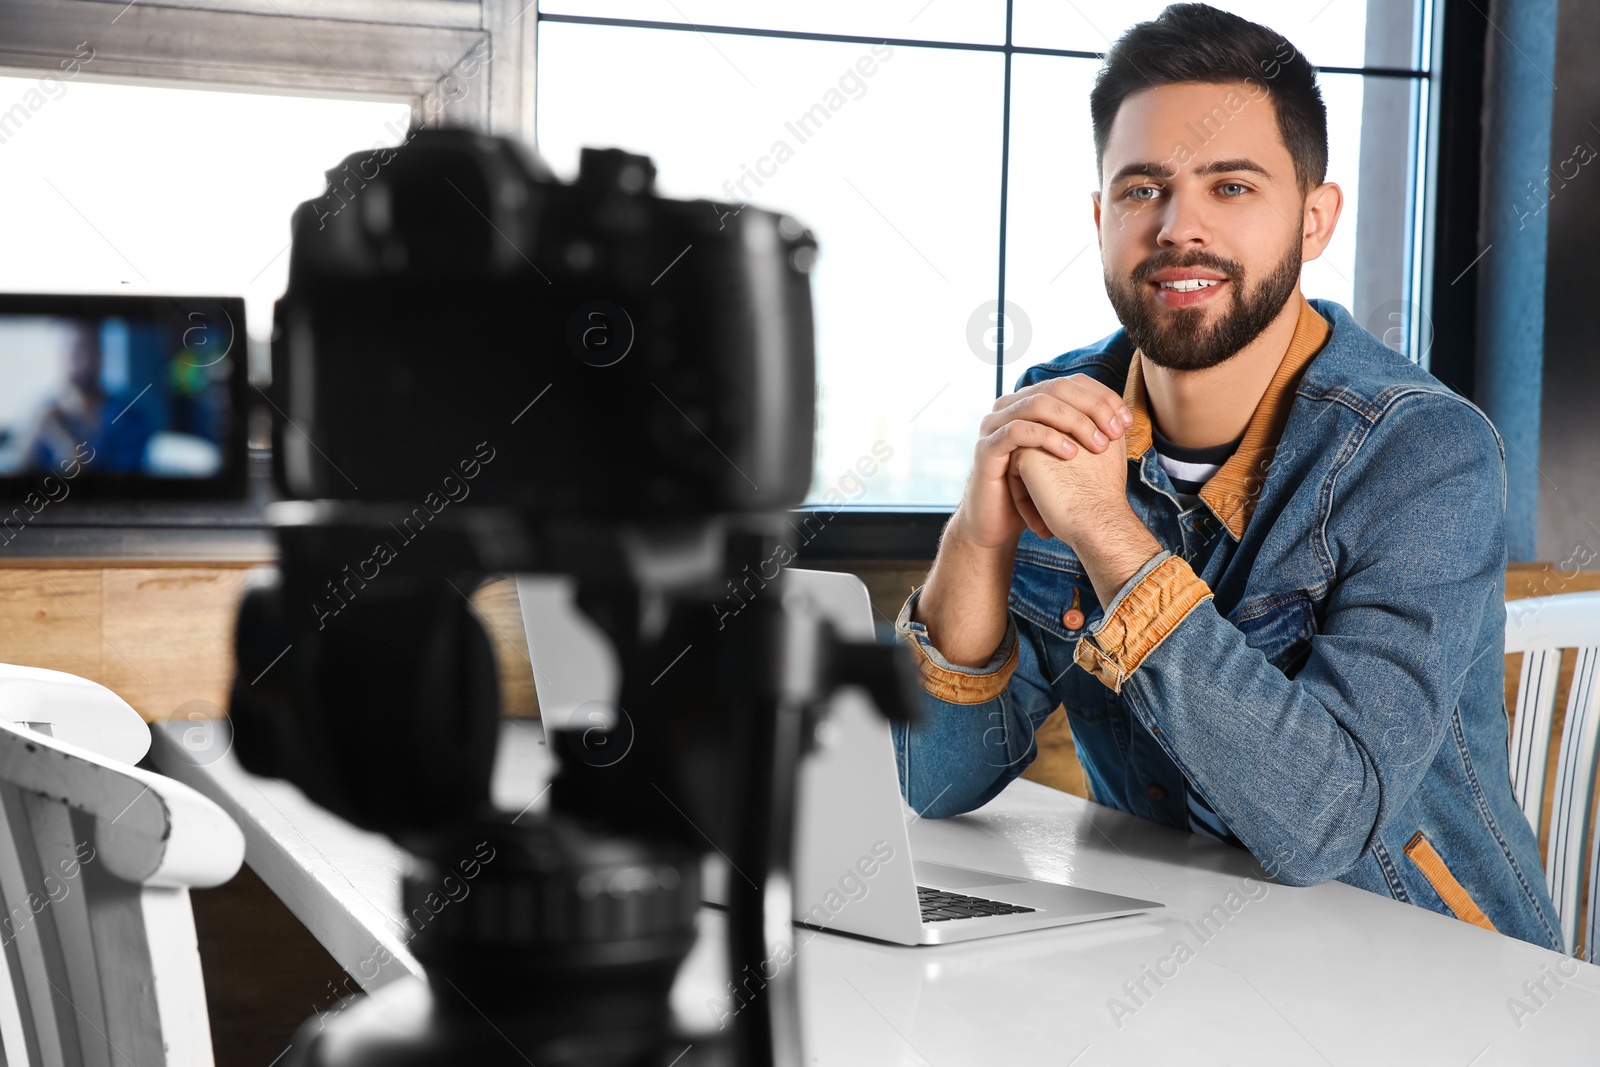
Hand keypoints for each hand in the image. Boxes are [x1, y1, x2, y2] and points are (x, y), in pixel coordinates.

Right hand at [953, 374, 1134, 551]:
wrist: (1001, 523)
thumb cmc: (1037, 489)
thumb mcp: (1066, 456)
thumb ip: (1086, 432)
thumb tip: (1124, 417)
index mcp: (1029, 402)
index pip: (1071, 384)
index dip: (1102, 397)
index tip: (1127, 422)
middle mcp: (1009, 406)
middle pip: (1056, 388)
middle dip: (1092, 407)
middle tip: (1115, 432)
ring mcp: (994, 425)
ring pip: (1038, 404)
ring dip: (1074, 421)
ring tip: (1098, 445)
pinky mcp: (986, 448)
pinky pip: (1018, 431)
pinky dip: (1048, 438)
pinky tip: (1070, 454)